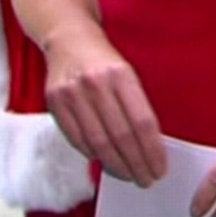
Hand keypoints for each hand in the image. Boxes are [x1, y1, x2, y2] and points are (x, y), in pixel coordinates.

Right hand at [43, 28, 166, 186]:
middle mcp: (95, 83)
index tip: (160, 168)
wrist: (67, 36)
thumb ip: (136, 105)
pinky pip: (76, 138)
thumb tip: (149, 147)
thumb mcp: (127, 72)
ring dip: (116, 166)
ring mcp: (72, 93)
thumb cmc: (103, 59)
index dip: (152, 150)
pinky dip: (92, 154)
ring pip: (98, 142)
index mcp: (120, 74)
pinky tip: (104, 161)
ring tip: (128, 176)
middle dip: (137, 164)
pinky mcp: (54, 101)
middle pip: (121, 136)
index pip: (141, 122)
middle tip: (146, 179)